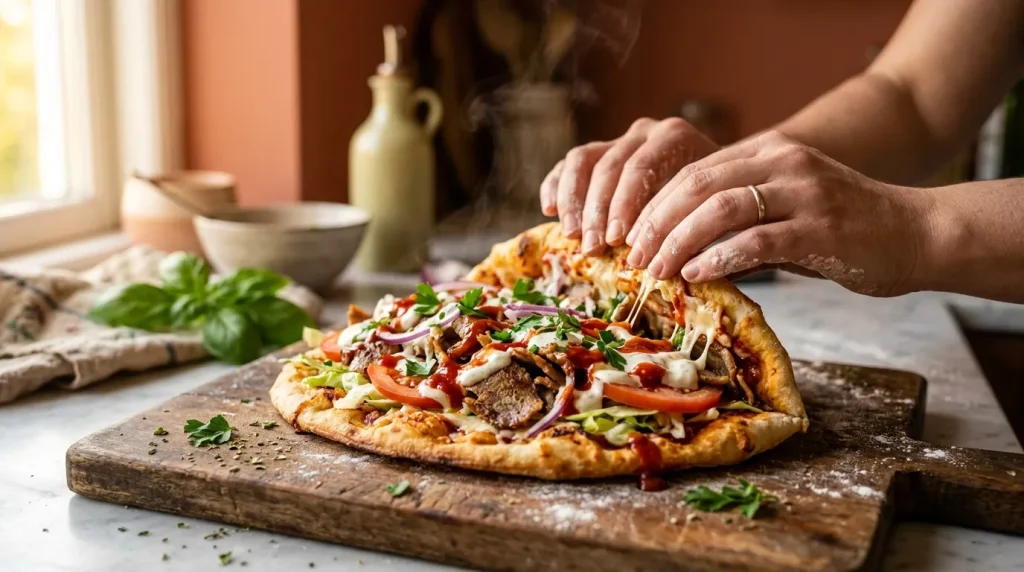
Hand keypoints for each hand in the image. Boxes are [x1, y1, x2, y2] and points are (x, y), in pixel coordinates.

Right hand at [539, 117, 718, 253]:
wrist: (715, 186)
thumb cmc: (713, 206)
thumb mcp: (712, 212)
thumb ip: (692, 226)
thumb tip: (669, 258)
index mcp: (676, 137)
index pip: (640, 167)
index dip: (623, 205)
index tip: (616, 241)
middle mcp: (645, 132)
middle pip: (608, 166)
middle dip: (596, 211)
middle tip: (592, 247)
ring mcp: (619, 140)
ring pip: (582, 160)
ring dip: (573, 200)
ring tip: (572, 235)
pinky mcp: (597, 154)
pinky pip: (567, 165)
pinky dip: (555, 185)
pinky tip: (548, 211)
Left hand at [625, 131, 928, 296]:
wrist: (919, 233)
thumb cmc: (847, 227)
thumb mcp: (788, 207)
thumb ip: (742, 215)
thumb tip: (682, 247)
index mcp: (771, 151)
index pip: (695, 170)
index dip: (655, 203)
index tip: (630, 235)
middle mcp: (784, 162)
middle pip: (698, 184)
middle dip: (657, 222)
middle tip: (633, 256)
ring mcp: (804, 193)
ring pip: (720, 209)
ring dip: (678, 241)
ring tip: (656, 269)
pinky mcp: (821, 228)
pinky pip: (755, 240)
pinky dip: (718, 257)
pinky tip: (696, 275)